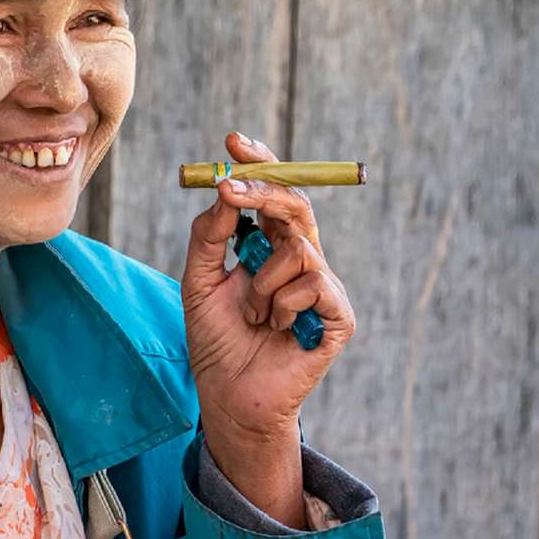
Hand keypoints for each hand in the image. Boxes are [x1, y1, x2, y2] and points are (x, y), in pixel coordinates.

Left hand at [182, 129, 354, 518]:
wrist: (230, 397)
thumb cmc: (216, 342)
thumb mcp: (198, 281)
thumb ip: (209, 235)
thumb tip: (225, 190)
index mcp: (270, 247)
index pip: (273, 194)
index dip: (260, 164)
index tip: (233, 141)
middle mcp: (301, 260)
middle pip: (296, 205)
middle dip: (263, 191)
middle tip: (230, 187)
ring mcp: (324, 286)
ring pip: (298, 250)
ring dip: (263, 282)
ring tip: (255, 315)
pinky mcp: (340, 315)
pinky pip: (314, 285)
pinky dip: (285, 306)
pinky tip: (278, 329)